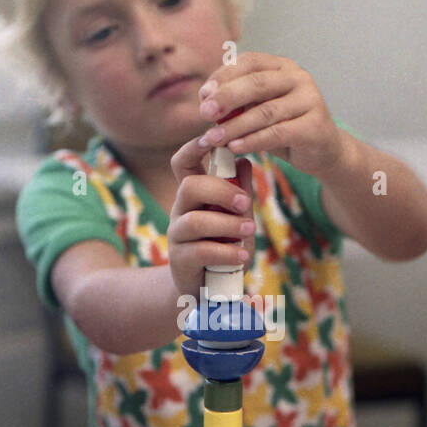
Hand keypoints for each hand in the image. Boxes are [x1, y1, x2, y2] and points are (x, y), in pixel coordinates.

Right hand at [168, 135, 255, 303]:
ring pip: (195, 222)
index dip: (194, 146)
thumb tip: (245, 159)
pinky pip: (201, 251)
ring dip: (227, 225)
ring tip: (250, 231)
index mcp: (193, 194)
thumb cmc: (224, 247)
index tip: (212, 137)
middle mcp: (180, 210)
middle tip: (245, 203)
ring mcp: (177, 236)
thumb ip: (240, 192)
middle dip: (221, 191)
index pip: (183, 162)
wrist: (208, 290)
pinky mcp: (180, 261)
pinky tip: (242, 256)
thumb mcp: (238, 218)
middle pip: (190, 187)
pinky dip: (226, 253)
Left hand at [195, 52, 345, 178]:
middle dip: (226, 98)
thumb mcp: (260, 111)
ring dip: (235, 126)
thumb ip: (239, 104)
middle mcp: (299, 78)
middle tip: (205, 113)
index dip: (224, 76)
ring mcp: (310, 100)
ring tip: (213, 138)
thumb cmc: (286, 128)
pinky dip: (253, 141)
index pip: (249, 62)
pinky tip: (235, 147)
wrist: (323, 151)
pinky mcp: (315, 126)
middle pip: (257, 83)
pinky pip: (278, 133)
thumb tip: (206, 102)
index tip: (203, 95)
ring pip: (265, 111)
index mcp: (283, 67)